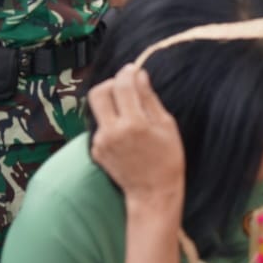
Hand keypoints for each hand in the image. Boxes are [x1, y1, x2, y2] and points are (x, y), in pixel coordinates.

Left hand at [87, 67, 184, 210]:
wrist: (152, 193)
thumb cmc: (167, 160)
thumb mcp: (166, 126)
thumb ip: (149, 98)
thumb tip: (139, 75)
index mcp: (133, 124)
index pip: (122, 86)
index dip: (127, 73)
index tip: (133, 69)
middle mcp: (112, 131)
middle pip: (98, 93)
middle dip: (111, 84)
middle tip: (125, 86)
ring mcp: (101, 142)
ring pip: (97, 109)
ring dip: (111, 103)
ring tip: (128, 110)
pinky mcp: (95, 150)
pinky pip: (100, 126)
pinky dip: (111, 121)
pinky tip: (126, 131)